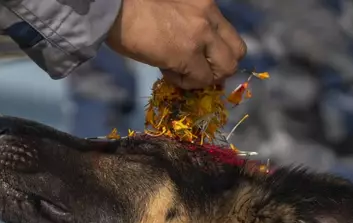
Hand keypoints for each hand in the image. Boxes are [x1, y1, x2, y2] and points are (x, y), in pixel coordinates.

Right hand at [106, 0, 246, 88]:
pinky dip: (186, 83)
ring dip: (204, 77)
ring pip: (225, 69)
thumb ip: (189, 26)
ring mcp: (201, 35)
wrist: (116, 10)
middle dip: (219, 68)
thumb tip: (192, 55)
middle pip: (237, 52)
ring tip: (180, 73)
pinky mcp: (188, 54)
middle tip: (197, 71)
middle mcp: (209, 16)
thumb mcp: (173, 10)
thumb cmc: (133, 8)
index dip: (217, 53)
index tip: (199, 59)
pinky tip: (166, 72)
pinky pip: (201, 80)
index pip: (228, 34)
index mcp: (206, 3)